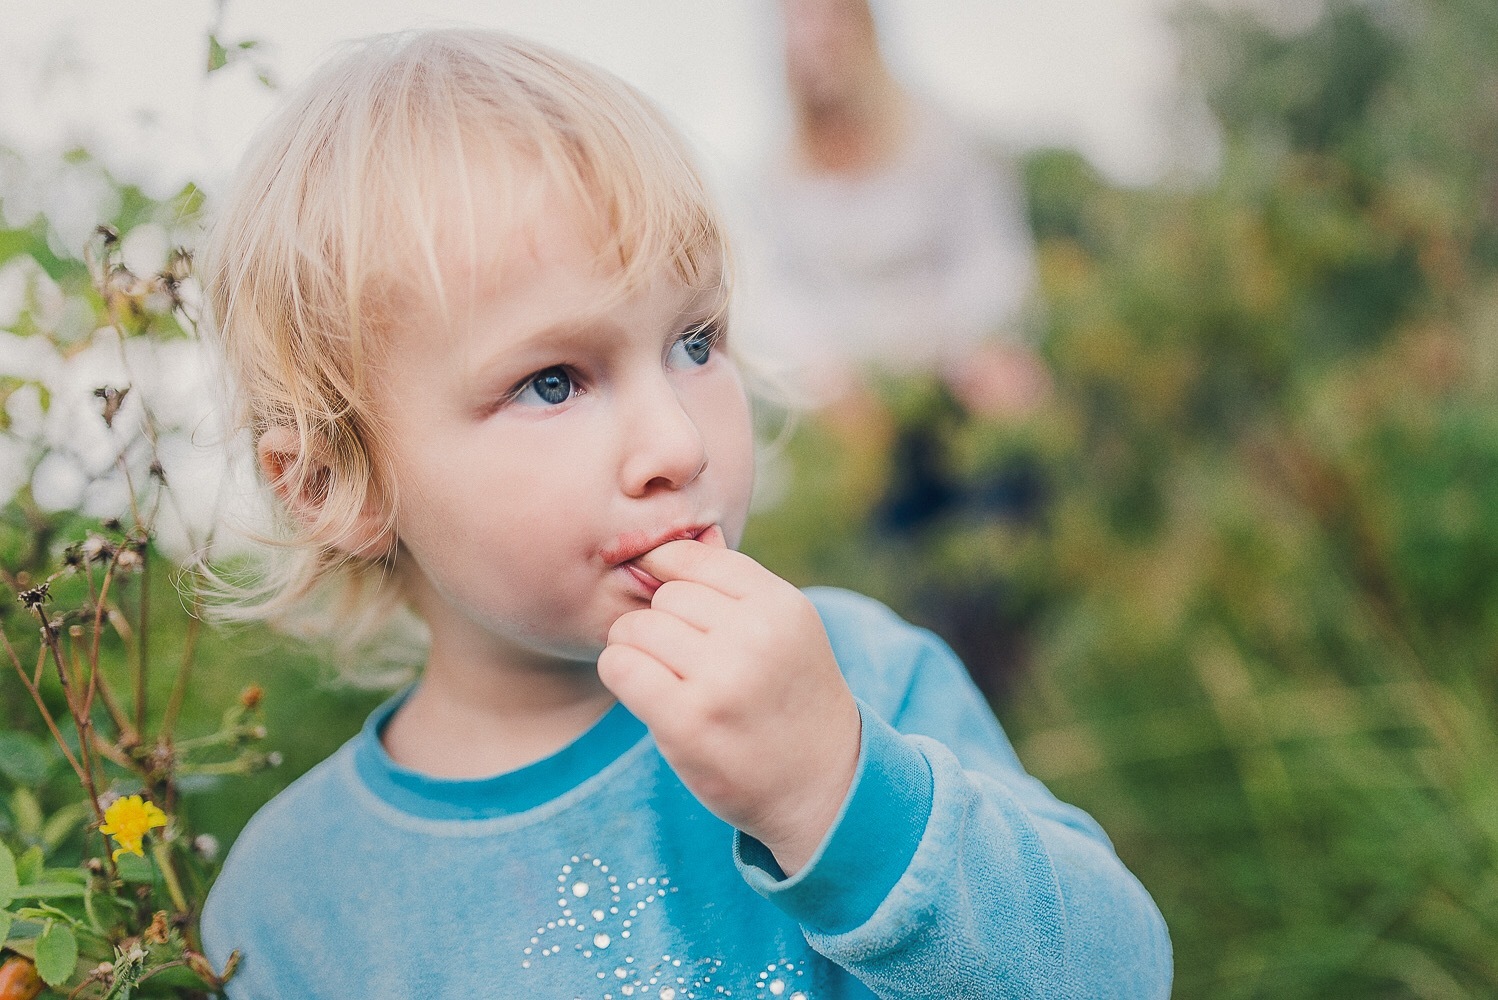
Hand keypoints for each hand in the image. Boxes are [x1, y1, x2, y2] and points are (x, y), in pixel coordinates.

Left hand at [598, 528, 862, 874]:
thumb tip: (655, 551)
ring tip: (669, 678)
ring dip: (638, 651)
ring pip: (636, 628)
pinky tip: (647, 693)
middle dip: (661, 623)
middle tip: (685, 660)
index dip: (670, 576)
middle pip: (662, 596)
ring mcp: (721, 679)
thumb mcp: (785, 630)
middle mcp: (754, 635)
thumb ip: (732, 588)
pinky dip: (623, 675)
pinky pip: (620, 666)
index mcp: (779, 604)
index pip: (692, 556)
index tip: (676, 608)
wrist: (822, 785)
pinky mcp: (688, 722)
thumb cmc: (789, 698)